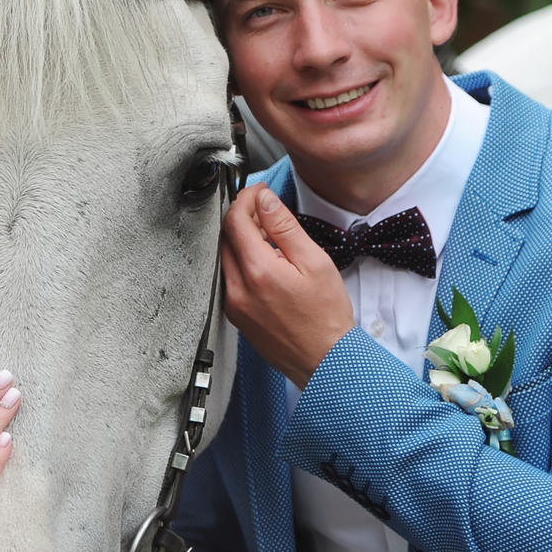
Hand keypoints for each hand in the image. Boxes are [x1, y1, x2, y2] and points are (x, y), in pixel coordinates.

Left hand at [220, 184, 354, 385]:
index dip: (246, 198)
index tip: (260, 192)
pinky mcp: (235, 314)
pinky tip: (265, 263)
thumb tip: (266, 201)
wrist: (324, 359)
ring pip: (225, 256)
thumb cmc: (326, 316)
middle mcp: (238, 288)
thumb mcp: (315, 263)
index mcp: (258, 271)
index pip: (236, 219)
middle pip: (226, 236)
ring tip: (270, 237)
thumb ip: (286, 228)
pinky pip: (230, 277)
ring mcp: (233, 303)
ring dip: (242, 239)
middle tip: (267, 212)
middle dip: (243, 216)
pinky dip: (242, 261)